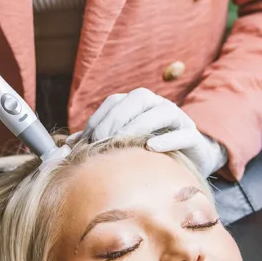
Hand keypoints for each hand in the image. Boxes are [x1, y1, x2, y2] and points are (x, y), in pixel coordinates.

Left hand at [71, 88, 228, 174]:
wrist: (192, 162)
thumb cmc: (152, 153)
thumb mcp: (124, 147)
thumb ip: (98, 142)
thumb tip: (67, 147)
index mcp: (139, 106)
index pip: (116, 102)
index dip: (99, 117)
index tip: (86, 139)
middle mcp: (159, 106)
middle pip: (139, 98)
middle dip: (117, 116)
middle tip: (101, 139)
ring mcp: (179, 120)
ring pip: (162, 111)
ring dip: (140, 124)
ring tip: (122, 142)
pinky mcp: (194, 137)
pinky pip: (183, 133)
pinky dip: (168, 139)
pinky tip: (151, 148)